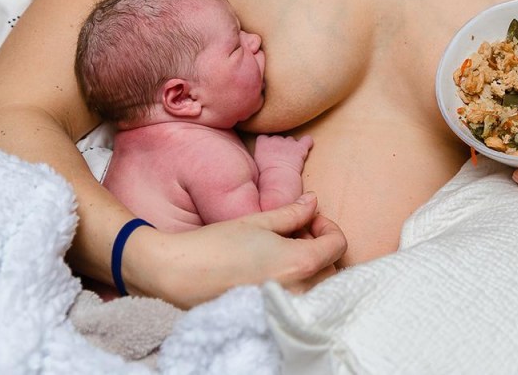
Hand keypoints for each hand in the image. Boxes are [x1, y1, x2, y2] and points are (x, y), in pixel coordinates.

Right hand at [129, 191, 345, 307]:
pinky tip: (274, 270)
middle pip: (332, 268)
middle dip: (321, 247)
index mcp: (300, 262)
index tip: (309, 220)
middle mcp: (300, 290)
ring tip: (284, 250)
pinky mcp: (271, 316)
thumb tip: (313, 202)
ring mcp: (285, 307)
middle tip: (297, 232)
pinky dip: (298, 285)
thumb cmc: (217, 244)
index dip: (327, 227)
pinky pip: (300, 300)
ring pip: (319, 287)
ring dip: (311, 267)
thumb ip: (292, 213)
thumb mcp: (258, 222)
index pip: (338, 245)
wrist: (178, 274)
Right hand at [254, 134, 312, 171]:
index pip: (264, 137)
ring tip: (291, 158)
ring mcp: (289, 142)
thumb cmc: (266, 174)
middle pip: (279, 138)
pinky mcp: (300, 147)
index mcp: (263, 142)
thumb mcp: (256, 162)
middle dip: (280, 146)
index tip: (269, 152)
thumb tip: (264, 156)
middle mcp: (275, 139)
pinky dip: (308, 143)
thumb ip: (260, 154)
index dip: (267, 143)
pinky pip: (307, 140)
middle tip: (280, 158)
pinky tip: (306, 147)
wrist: (278, 177)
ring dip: (292, 146)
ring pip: (291, 140)